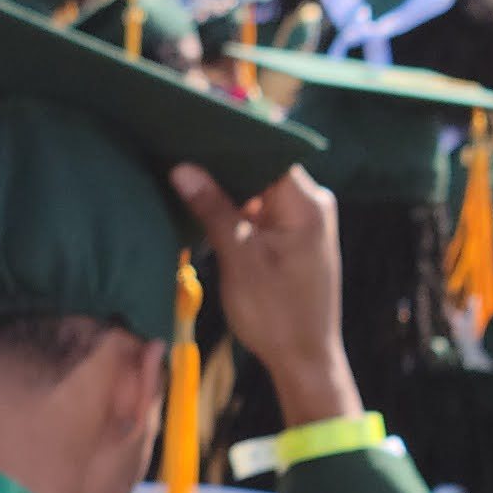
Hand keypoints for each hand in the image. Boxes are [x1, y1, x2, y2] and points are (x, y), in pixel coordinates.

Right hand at [171, 161, 357, 430]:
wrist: (304, 360)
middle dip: (223, 166)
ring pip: (260, 191)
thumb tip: (182, 168)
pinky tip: (208, 209)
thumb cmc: (276, 314)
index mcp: (307, 202)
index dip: (228, 140)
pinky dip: (239, 211)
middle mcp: (313, 204)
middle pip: (262, 169)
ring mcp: (306, 221)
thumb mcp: (239, 259)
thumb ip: (213, 209)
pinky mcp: (296, 239)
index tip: (192, 131)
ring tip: (187, 179)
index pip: (266, 150)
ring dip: (228, 191)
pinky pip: (264, 211)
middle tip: (179, 154)